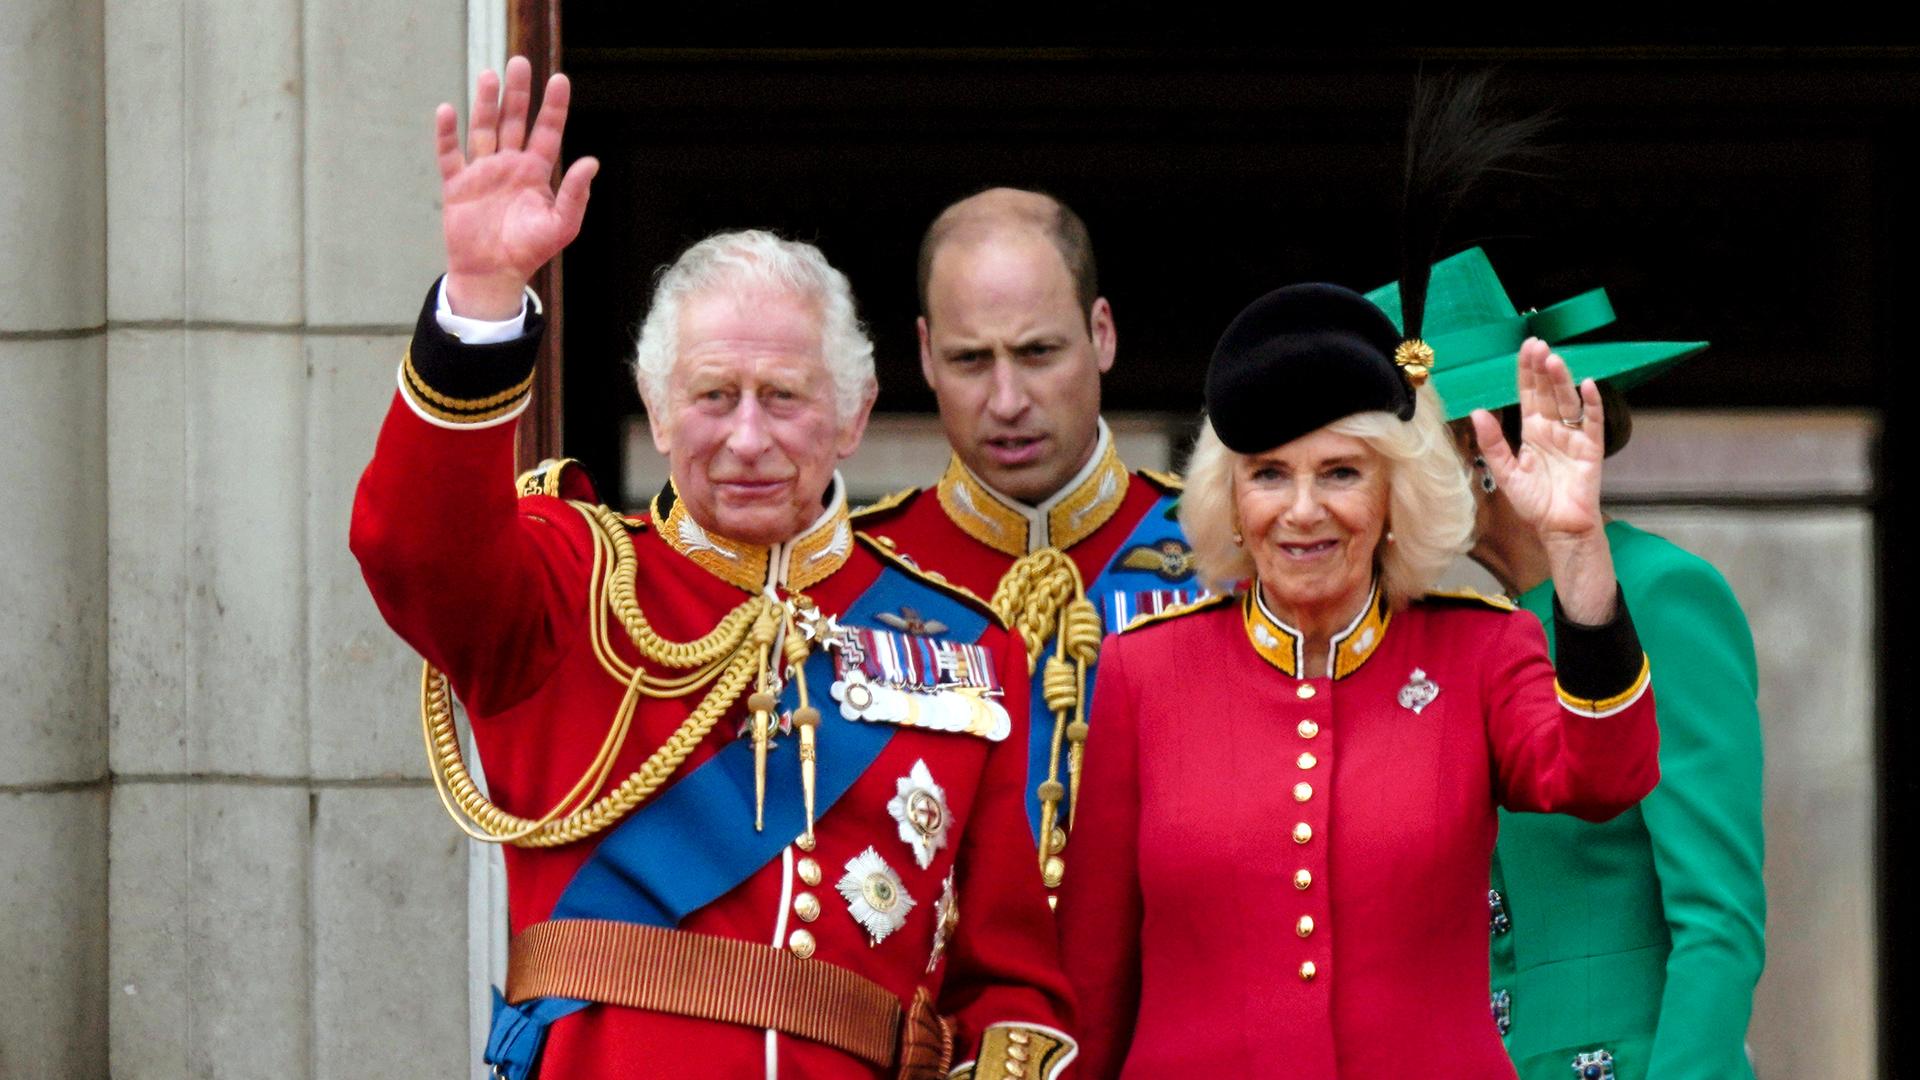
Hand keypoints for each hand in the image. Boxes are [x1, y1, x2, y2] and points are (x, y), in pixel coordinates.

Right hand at [435, 56, 598, 319]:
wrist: (493, 275)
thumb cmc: (530, 251)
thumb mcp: (561, 225)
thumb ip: (575, 194)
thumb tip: (591, 161)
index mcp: (536, 172)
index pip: (548, 131)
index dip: (553, 106)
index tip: (559, 79)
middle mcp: (510, 165)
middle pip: (514, 121)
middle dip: (518, 93)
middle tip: (520, 63)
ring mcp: (482, 172)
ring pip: (483, 129)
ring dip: (486, 104)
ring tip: (489, 76)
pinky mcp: (457, 185)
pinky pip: (450, 154)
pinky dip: (447, 133)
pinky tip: (448, 110)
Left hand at [1470, 338, 1605, 541]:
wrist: (1558, 527)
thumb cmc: (1533, 502)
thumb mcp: (1505, 472)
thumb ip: (1492, 443)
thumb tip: (1478, 412)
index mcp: (1531, 431)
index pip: (1528, 394)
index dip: (1526, 372)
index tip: (1525, 348)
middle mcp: (1552, 428)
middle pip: (1548, 392)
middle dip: (1542, 368)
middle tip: (1538, 344)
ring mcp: (1573, 436)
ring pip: (1568, 401)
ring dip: (1562, 380)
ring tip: (1554, 360)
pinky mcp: (1591, 448)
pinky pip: (1593, 421)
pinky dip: (1592, 404)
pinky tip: (1588, 385)